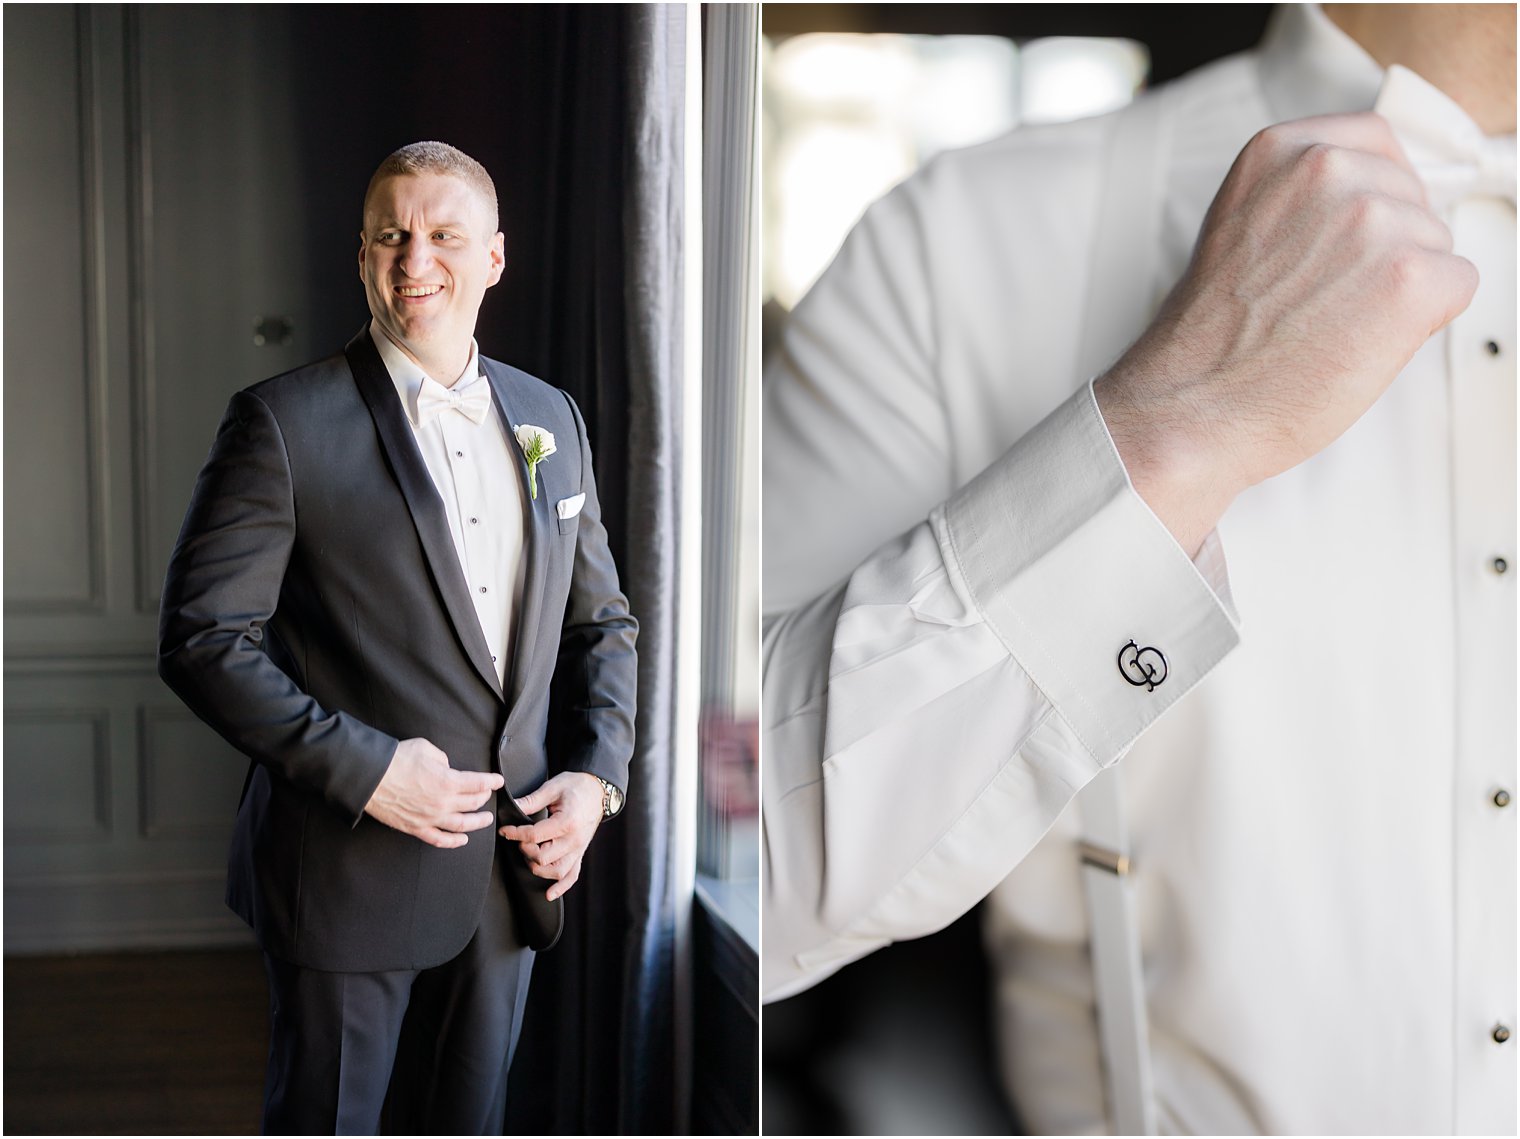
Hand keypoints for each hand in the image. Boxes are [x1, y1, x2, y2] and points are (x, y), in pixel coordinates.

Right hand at [364, 737, 503, 847]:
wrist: (370, 777)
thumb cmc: (396, 760)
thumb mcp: (426, 749)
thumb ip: (442, 759)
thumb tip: (446, 766)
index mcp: (449, 782)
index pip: (479, 784)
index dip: (492, 782)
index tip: (498, 781)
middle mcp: (443, 803)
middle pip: (473, 803)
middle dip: (484, 798)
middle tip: (487, 794)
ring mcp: (430, 818)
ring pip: (462, 825)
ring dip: (478, 823)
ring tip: (486, 820)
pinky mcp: (416, 828)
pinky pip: (439, 839)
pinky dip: (453, 842)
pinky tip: (462, 840)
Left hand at [497, 771, 604, 900]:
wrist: (598, 790)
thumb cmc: (576, 786)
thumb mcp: (553, 787)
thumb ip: (531, 800)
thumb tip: (511, 806)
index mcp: (567, 822)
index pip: (535, 836)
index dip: (515, 833)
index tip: (505, 830)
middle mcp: (574, 840)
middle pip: (543, 857)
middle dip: (525, 849)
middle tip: (519, 838)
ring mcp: (579, 849)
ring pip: (555, 871)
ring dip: (538, 867)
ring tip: (530, 853)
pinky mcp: (580, 853)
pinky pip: (572, 876)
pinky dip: (561, 887)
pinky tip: (549, 894)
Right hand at [1094, 112, 1477, 555]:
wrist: (1188, 406)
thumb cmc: (1208, 340)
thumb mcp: (1239, 228)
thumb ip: (1301, 198)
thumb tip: (1367, 203)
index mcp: (1279, 150)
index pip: (1375, 142)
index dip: (1368, 199)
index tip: (1338, 241)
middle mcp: (1327, 169)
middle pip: (1411, 196)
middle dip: (1384, 248)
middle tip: (1322, 299)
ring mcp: (1371, 219)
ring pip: (1435, 243)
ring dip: (1399, 289)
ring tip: (1332, 324)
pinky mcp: (1409, 275)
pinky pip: (1457, 285)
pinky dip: (1420, 324)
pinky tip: (1358, 342)